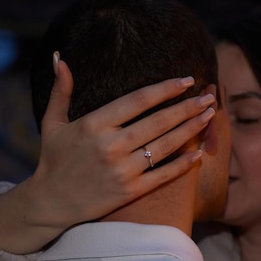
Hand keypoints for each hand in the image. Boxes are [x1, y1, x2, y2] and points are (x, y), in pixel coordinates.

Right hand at [0, 52, 215, 252]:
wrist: (50, 204)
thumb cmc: (53, 159)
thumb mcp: (52, 122)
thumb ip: (60, 90)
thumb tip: (60, 57)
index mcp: (94, 124)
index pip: (138, 100)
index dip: (165, 89)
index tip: (186, 80)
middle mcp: (111, 145)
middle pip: (158, 121)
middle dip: (187, 107)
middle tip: (209, 96)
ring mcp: (122, 170)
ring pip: (165, 146)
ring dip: (190, 129)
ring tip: (210, 116)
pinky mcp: (129, 191)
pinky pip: (162, 176)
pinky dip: (182, 165)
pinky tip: (199, 153)